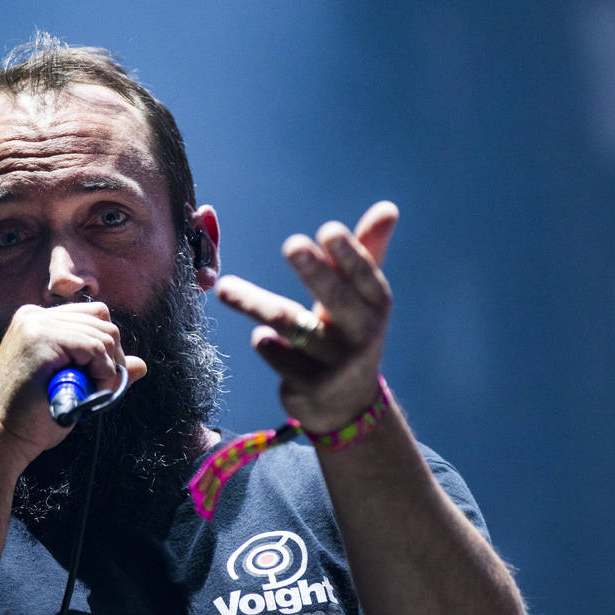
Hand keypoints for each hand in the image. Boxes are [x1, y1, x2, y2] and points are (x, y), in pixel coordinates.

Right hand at [0, 302, 146, 461]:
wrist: (0, 439)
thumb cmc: (31, 420)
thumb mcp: (72, 387)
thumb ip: (102, 369)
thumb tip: (141, 364)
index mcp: (36, 321)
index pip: (93, 316)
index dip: (106, 349)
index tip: (100, 379)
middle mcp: (34, 315)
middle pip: (103, 320)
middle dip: (112, 358)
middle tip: (101, 389)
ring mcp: (35, 324)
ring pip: (104, 333)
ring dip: (108, 370)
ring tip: (91, 395)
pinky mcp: (40, 339)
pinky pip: (95, 347)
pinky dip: (102, 373)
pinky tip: (91, 392)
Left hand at [216, 201, 397, 431]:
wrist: (346, 406)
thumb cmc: (348, 333)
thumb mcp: (361, 298)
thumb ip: (367, 252)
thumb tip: (388, 208)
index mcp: (375, 304)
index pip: (365, 275)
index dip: (349, 254)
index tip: (328, 230)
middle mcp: (362, 333)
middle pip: (334, 297)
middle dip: (315, 271)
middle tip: (292, 244)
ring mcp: (337, 363)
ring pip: (290, 325)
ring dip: (255, 303)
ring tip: (225, 287)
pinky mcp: (310, 387)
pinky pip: (277, 355)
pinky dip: (264, 342)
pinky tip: (262, 338)